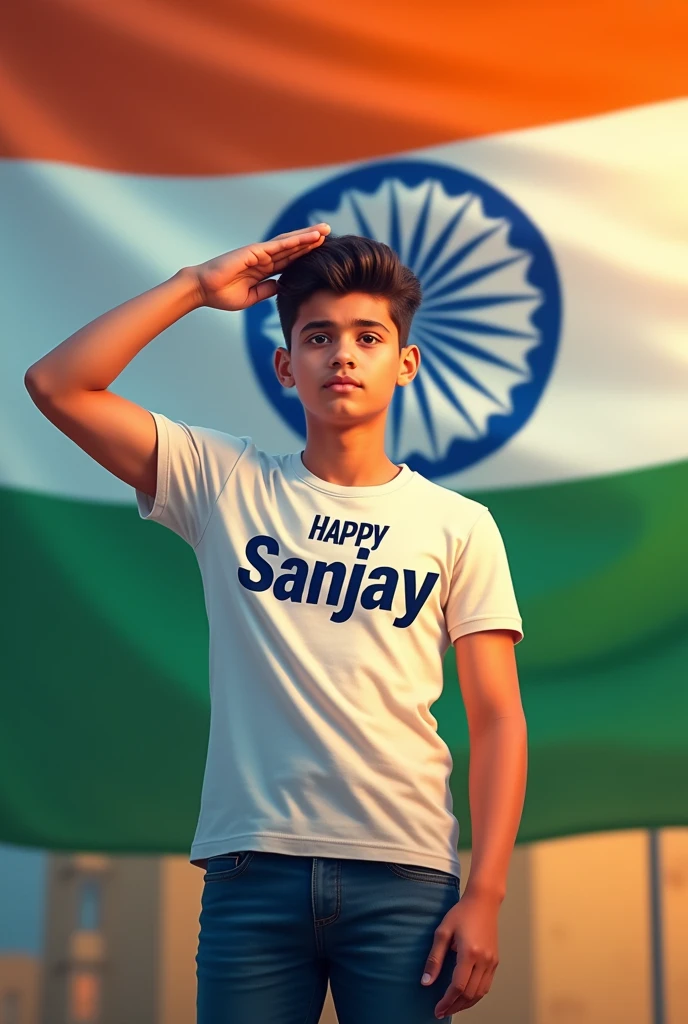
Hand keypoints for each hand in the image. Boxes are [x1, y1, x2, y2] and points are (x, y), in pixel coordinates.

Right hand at [187, 223, 330, 311]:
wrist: (204, 289)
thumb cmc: (222, 294)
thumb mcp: (251, 298)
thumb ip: (267, 291)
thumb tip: (282, 287)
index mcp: (264, 270)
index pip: (290, 261)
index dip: (306, 255)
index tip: (322, 252)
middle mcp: (264, 258)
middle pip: (293, 248)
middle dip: (311, 241)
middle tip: (330, 233)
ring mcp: (260, 253)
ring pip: (289, 243)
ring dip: (308, 236)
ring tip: (325, 229)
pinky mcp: (255, 251)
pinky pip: (279, 246)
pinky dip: (295, 241)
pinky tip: (309, 237)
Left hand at [422, 890, 499, 1016]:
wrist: (483, 902)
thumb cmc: (461, 913)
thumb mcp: (442, 932)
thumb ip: (434, 958)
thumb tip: (426, 981)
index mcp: (469, 953)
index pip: (458, 986)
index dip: (447, 1001)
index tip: (437, 1009)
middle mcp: (483, 960)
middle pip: (470, 994)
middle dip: (455, 1006)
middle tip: (442, 1011)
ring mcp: (491, 962)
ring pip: (480, 993)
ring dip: (466, 1004)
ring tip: (452, 1007)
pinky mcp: (495, 961)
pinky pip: (486, 985)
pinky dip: (476, 995)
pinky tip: (466, 996)